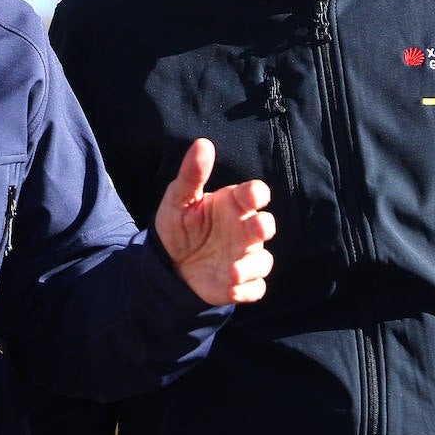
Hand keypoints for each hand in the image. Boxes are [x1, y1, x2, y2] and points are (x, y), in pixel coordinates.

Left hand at [154, 138, 274, 305]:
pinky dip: (248, 291)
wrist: (169, 263)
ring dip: (251, 266)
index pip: (253, 194)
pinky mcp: (241, 282)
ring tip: (232, 272)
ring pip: (263, 261)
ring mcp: (244, 256)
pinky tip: (231, 290)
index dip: (257, 193)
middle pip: (265, 226)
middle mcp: (244, 229)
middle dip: (263, 227)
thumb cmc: (179, 224)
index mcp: (233, 204)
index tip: (254, 194)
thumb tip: (203, 143)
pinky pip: (256, 288)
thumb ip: (192, 173)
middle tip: (255, 227)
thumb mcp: (179, 198)